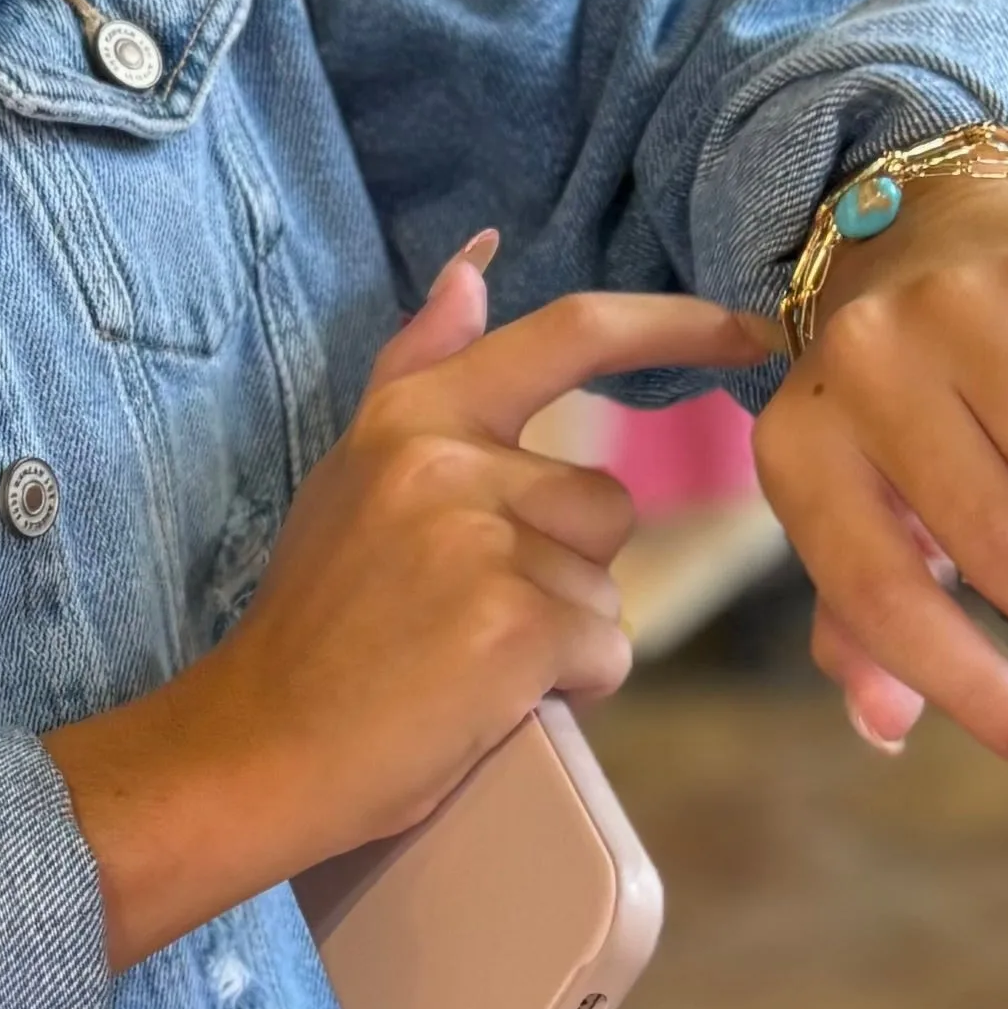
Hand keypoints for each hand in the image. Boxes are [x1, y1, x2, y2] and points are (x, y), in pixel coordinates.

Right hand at [214, 234, 772, 860]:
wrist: (260, 744)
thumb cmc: (317, 621)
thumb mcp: (353, 473)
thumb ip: (420, 367)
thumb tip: (476, 264)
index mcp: (415, 415)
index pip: (569, 334)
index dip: (672, 324)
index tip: (747, 330)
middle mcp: (448, 459)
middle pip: (603, 501)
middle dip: (566, 568)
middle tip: (471, 618)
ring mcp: (481, 540)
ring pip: (606, 583)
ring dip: (564, 631)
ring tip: (471, 661)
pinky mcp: (514, 624)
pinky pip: (605, 647)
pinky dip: (569, 686)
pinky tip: (489, 700)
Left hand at [753, 175, 1007, 793]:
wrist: (920, 225)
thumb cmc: (887, 407)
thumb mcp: (847, 498)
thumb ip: (856, 615)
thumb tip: (884, 730)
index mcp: (796, 450)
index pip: (883, 597)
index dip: (977, 691)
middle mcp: (865, 374)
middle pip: (998, 543)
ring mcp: (958, 311)